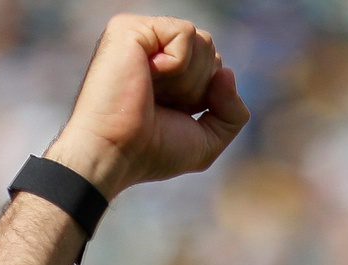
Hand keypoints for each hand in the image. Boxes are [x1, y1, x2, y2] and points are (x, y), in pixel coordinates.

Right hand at [48, 14, 249, 199]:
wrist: (114, 154)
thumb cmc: (151, 152)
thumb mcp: (207, 141)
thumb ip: (233, 113)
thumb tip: (227, 72)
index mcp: (167, 70)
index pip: (213, 66)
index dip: (206, 97)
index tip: (173, 114)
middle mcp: (152, 48)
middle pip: (211, 50)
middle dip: (198, 88)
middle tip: (162, 105)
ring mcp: (140, 35)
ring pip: (203, 41)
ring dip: (187, 80)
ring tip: (152, 93)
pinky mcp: (130, 28)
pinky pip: (185, 33)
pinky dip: (177, 64)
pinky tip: (149, 76)